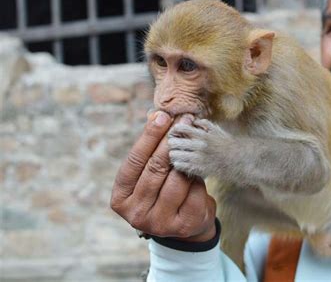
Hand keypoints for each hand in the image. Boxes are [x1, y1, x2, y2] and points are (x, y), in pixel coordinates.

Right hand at [110, 111, 216, 241]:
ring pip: (176, 179)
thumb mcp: (150, 175)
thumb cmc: (164, 192)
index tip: (163, 116)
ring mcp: (160, 223)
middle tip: (184, 119)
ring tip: (194, 140)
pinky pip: (193, 191)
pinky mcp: (184, 225)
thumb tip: (155, 115)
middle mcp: (137, 214)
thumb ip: (149, 151)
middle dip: (171, 140)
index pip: (134, 161)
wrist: (187, 224)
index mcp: (121, 199)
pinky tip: (199, 168)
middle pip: (155, 169)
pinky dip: (197, 177)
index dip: (149, 136)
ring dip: (187, 157)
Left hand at [168, 119, 231, 177]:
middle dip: (172, 144)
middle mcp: (199, 145)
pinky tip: (183, 163)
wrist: (238, 161)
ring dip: (174, 155)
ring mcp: (198, 158)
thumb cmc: (227, 145)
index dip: (174, 131)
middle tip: (175, 146)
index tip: (175, 134)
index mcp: (202, 134)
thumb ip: (204, 124)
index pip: (179, 128)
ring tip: (178, 156)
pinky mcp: (199, 169)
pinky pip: (179, 166)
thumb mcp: (217, 130)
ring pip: (174, 155)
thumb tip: (192, 120)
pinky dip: (178, 164)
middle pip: (173, 143)